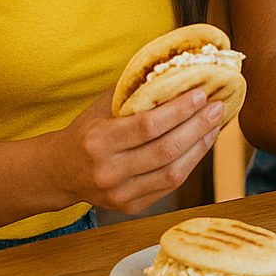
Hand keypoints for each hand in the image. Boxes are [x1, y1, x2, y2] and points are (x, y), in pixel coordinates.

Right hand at [51, 87, 223, 215]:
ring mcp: (119, 194)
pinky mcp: (131, 207)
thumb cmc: (86, 131)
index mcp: (98, 142)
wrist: (58, 172)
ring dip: (200, 146)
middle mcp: (108, 171)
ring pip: (172, 172)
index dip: (179, 110)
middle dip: (197, 126)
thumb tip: (176, 68)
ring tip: (214, 125)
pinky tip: (201, 144)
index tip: (201, 94)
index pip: (148, 126)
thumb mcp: (101, 107)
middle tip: (217, 107)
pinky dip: (190, 163)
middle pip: (165, 150)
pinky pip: (170, 186)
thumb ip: (134, 91)